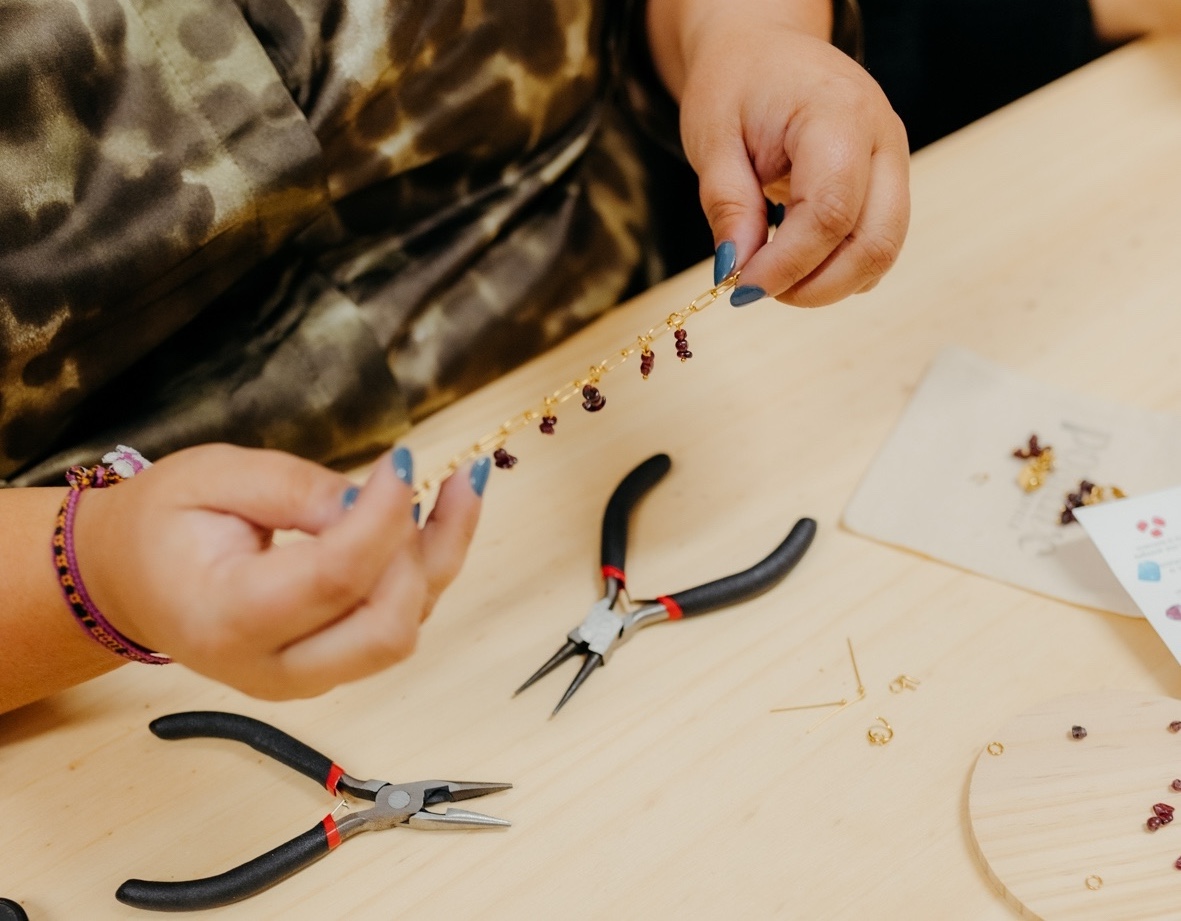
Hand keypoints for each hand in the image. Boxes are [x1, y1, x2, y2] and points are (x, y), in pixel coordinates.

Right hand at [73, 443, 487, 698]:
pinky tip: (447, 508)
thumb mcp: (214, 477)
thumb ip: (293, 489)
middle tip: (406, 479)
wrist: (132, 580)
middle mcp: (273, 668)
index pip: (334, 577)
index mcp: (228, 619)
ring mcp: (308, 678)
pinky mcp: (334, 667)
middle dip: (412, 550)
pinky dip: (432, 567)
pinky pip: (400, 622)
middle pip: (385, 630)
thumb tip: (371, 502)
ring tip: (462, 481)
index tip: (402, 459)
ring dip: (441, 556)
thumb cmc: (165, 522)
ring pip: (405, 629)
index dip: (382, 516)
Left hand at [650, 0, 910, 306]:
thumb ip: (727, 205)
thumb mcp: (712, 138)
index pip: (829, 212)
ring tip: (771, 274)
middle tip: (756, 291)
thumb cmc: (737, 83)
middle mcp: (882, 139)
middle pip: (875, 242)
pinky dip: (838, 268)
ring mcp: (894, 162)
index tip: (741, 287)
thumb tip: (736, 271)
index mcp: (838, 113)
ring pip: (883, 251)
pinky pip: (877, 243)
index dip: (787, 263)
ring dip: (828, 283)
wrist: (764, 47)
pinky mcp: (889, 183)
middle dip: (816, 286)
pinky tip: (794, 259)